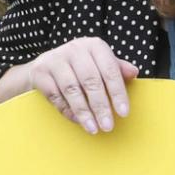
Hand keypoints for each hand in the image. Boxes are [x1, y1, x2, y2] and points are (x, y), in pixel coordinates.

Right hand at [22, 36, 138, 132]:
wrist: (47, 64)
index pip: (110, 70)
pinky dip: (67, 110)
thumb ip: (117, 69)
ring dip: (84, 112)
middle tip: (108, 126)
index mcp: (94, 46)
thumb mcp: (101, 64)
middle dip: (101, 106)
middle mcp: (75, 49)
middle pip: (90, 81)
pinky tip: (77, 120)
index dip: (118, 93)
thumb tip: (134, 72)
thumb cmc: (82, 66)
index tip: (124, 112)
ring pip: (72, 90)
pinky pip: (55, 95)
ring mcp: (55, 59)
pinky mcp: (40, 72)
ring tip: (93, 128)